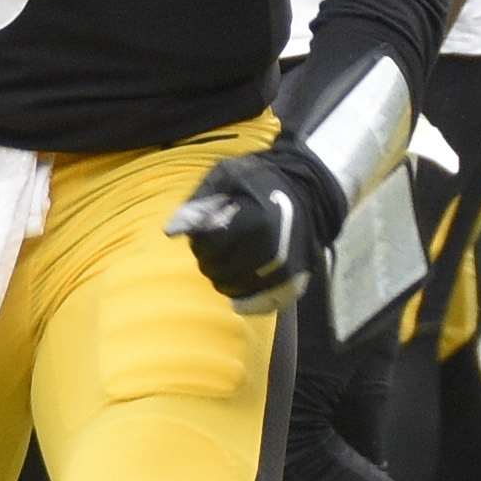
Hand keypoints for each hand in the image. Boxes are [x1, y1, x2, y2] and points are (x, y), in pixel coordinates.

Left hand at [166, 146, 338, 314]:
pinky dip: (242, 294)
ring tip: (236, 250)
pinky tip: (243, 274)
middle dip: (210, 254)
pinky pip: (252, 304)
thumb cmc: (264, 180)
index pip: (205, 245)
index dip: (201, 235)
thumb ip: (198, 203)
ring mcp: (281, 275)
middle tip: (224, 237)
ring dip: (223, 272)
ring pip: (228, 288)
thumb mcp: (227, 176)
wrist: (310, 193)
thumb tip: (170, 232)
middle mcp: (269, 255)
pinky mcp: (291, 288)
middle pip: (213, 269)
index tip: (212, 223)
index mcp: (255, 225)